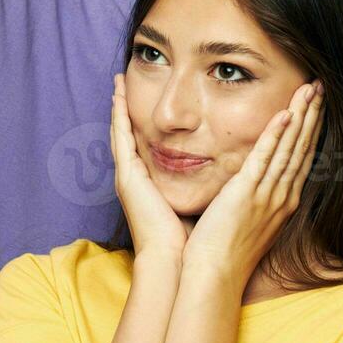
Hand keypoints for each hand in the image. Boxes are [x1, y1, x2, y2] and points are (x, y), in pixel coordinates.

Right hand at [109, 73, 187, 259]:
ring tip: (117, 80)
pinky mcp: (128, 177)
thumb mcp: (196, 203)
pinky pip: (120, 138)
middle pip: (128, 133)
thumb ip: (202, 186)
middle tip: (122, 80)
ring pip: (121, 131)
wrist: (175, 262)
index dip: (143, 120)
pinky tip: (117, 96)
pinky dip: (117, 116)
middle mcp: (135, 177)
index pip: (145, 143)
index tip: (147, 99)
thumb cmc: (190, 240)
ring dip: (119, 104)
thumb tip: (225, 172)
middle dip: (125, 107)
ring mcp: (128, 176)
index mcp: (151, 184)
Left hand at [181, 80, 323, 283]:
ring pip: (289, 147)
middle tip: (320, 86)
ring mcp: (267, 195)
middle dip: (313, 114)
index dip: (310, 128)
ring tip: (310, 89)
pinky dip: (276, 135)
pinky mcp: (247, 193)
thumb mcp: (249, 221)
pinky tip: (284, 114)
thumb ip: (255, 198)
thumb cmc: (225, 252)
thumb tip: (253, 182)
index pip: (302, 157)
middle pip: (302, 147)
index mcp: (283, 201)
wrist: (215, 276)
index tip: (316, 105)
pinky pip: (265, 158)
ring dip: (301, 115)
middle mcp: (282, 196)